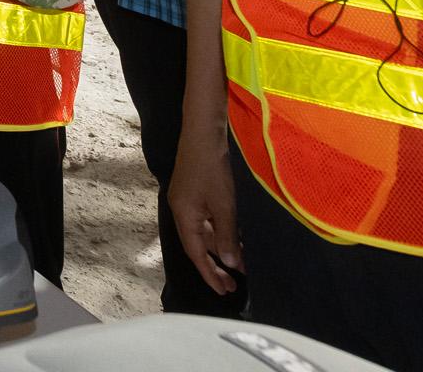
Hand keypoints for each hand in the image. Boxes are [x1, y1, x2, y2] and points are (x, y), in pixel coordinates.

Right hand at [166, 127, 244, 295]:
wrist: (203, 131)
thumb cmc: (212, 168)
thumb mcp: (224, 204)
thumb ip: (227, 235)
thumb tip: (231, 264)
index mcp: (183, 216)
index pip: (195, 253)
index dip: (210, 274)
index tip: (224, 291)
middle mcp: (182, 210)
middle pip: (197, 246)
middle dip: (215, 266)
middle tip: (233, 285)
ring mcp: (188, 200)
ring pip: (203, 233)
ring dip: (220, 249)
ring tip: (241, 265)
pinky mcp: (196, 191)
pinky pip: (207, 221)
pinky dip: (220, 233)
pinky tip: (236, 238)